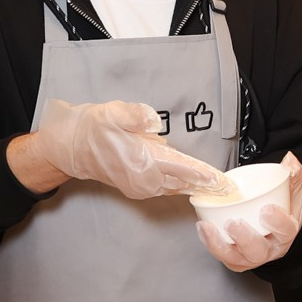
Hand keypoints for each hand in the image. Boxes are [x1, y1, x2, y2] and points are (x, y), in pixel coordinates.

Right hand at [31, 99, 228, 200]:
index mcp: (142, 162)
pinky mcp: (137, 188)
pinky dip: (182, 186)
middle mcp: (144, 179)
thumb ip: (135, 115)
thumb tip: (154, 121)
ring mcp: (140, 187)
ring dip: (196, 187)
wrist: (71, 147)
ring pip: (176, 187)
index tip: (222, 182)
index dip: (204, 175)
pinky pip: (166, 188)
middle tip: (230, 189)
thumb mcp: (112, 113)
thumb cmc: (93, 128)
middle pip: (184, 182)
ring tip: (219, 188)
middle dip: (206, 185)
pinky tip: (193, 185)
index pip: (181, 169)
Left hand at [196, 153, 301, 271]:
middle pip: (258, 250)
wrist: (273, 228)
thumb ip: (292, 175)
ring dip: (219, 244)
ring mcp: (250, 257)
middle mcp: (269, 249)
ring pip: (235, 257)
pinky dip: (210, 243)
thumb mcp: (292, 192)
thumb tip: (289, 160)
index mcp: (286, 233)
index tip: (267, 210)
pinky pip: (221, 255)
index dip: (277, 222)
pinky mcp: (234, 259)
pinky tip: (203, 229)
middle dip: (244, 238)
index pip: (285, 230)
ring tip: (207, 227)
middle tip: (233, 223)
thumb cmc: (282, 210)